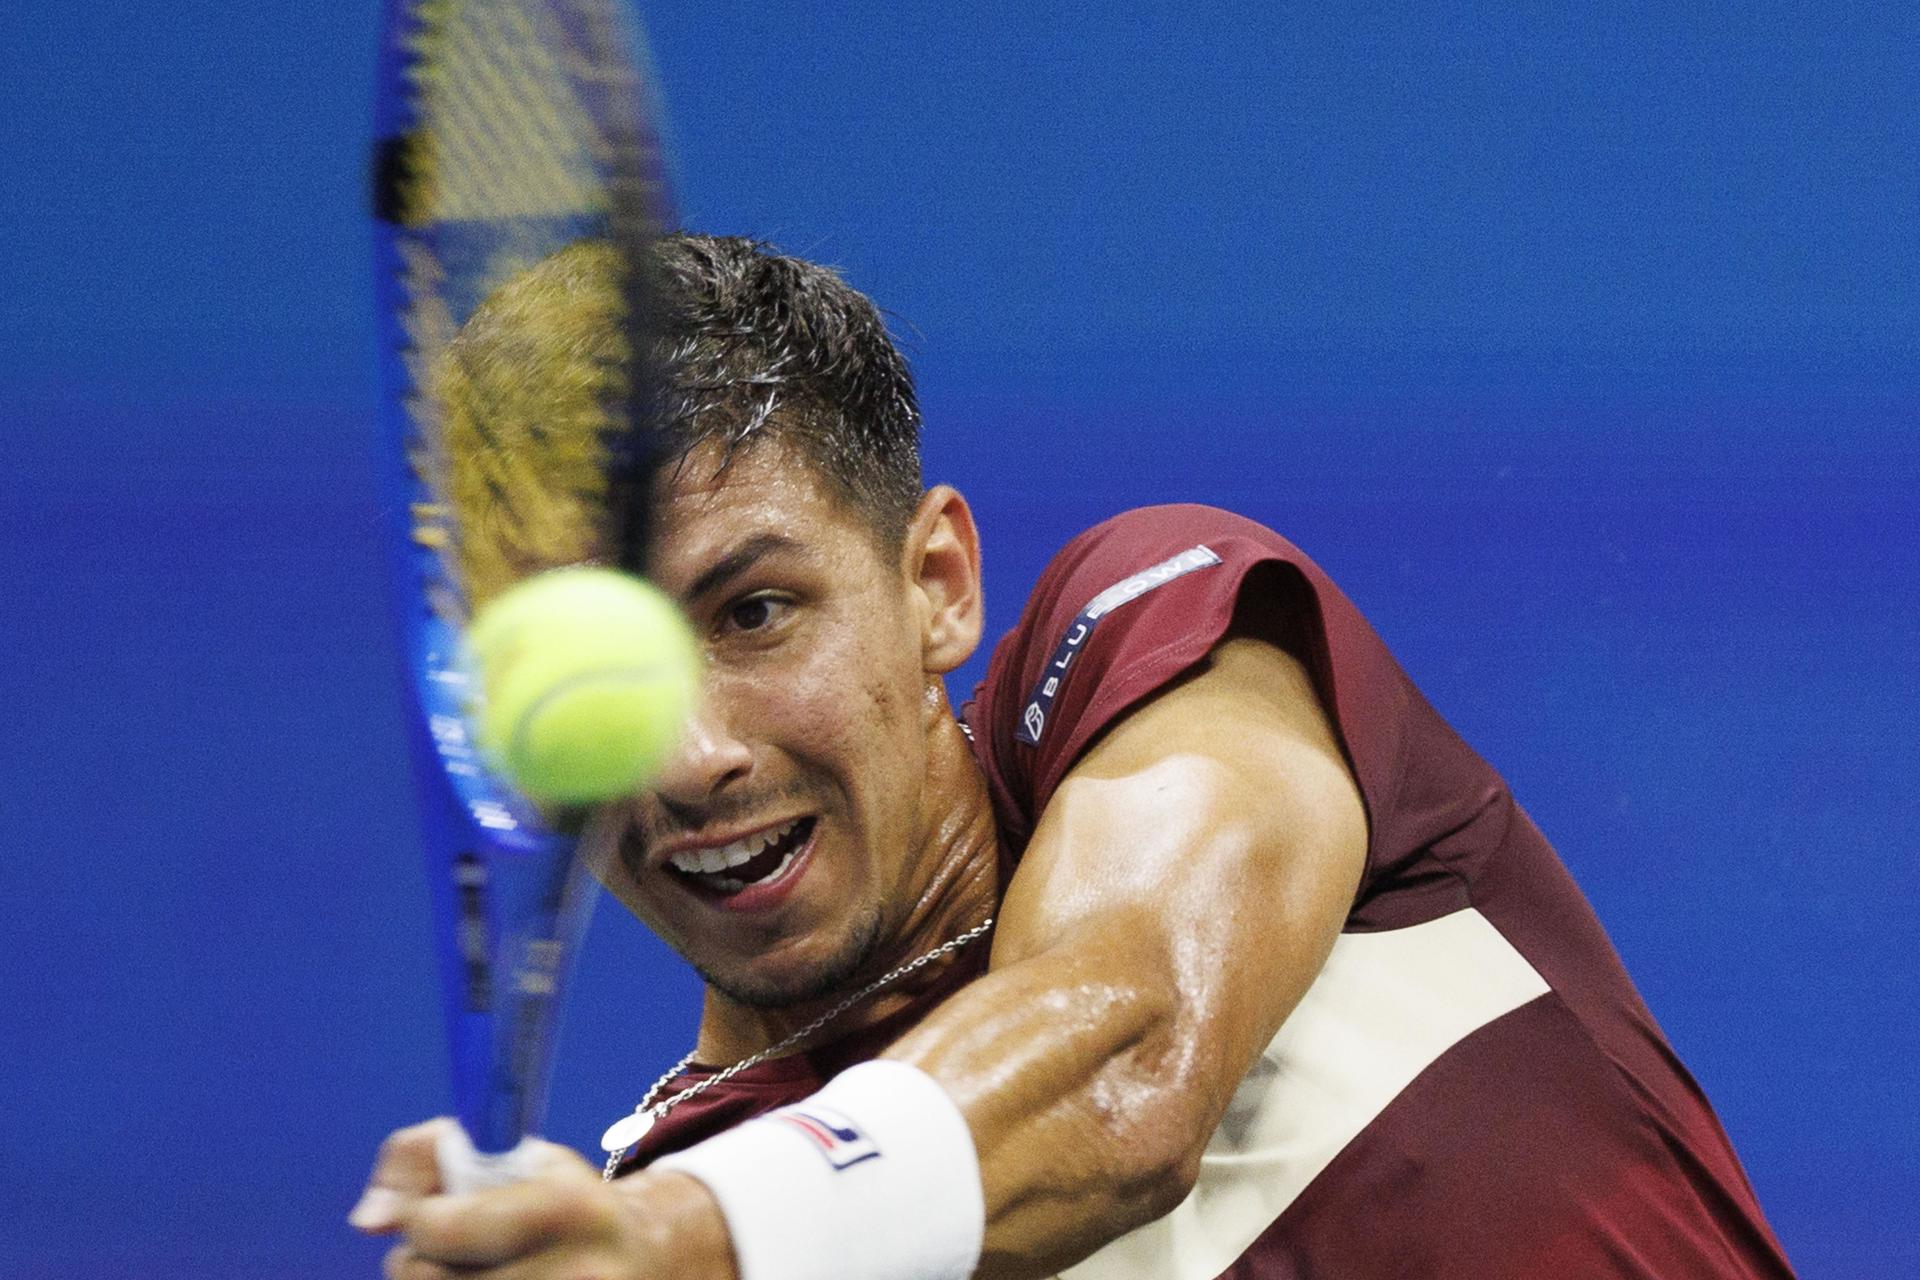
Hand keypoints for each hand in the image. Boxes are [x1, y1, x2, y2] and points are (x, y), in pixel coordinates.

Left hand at [350, 1118, 737, 1279]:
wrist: (649, 1260)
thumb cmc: (565, 1203)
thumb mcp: (516, 1155)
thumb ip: (423, 1157)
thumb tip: (368, 1220)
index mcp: (569, 1209)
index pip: (443, 1228)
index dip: (417, 1218)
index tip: (429, 1210)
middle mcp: (577, 1275)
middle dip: (419, 1263)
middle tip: (444, 1250)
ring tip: (461, 1273)